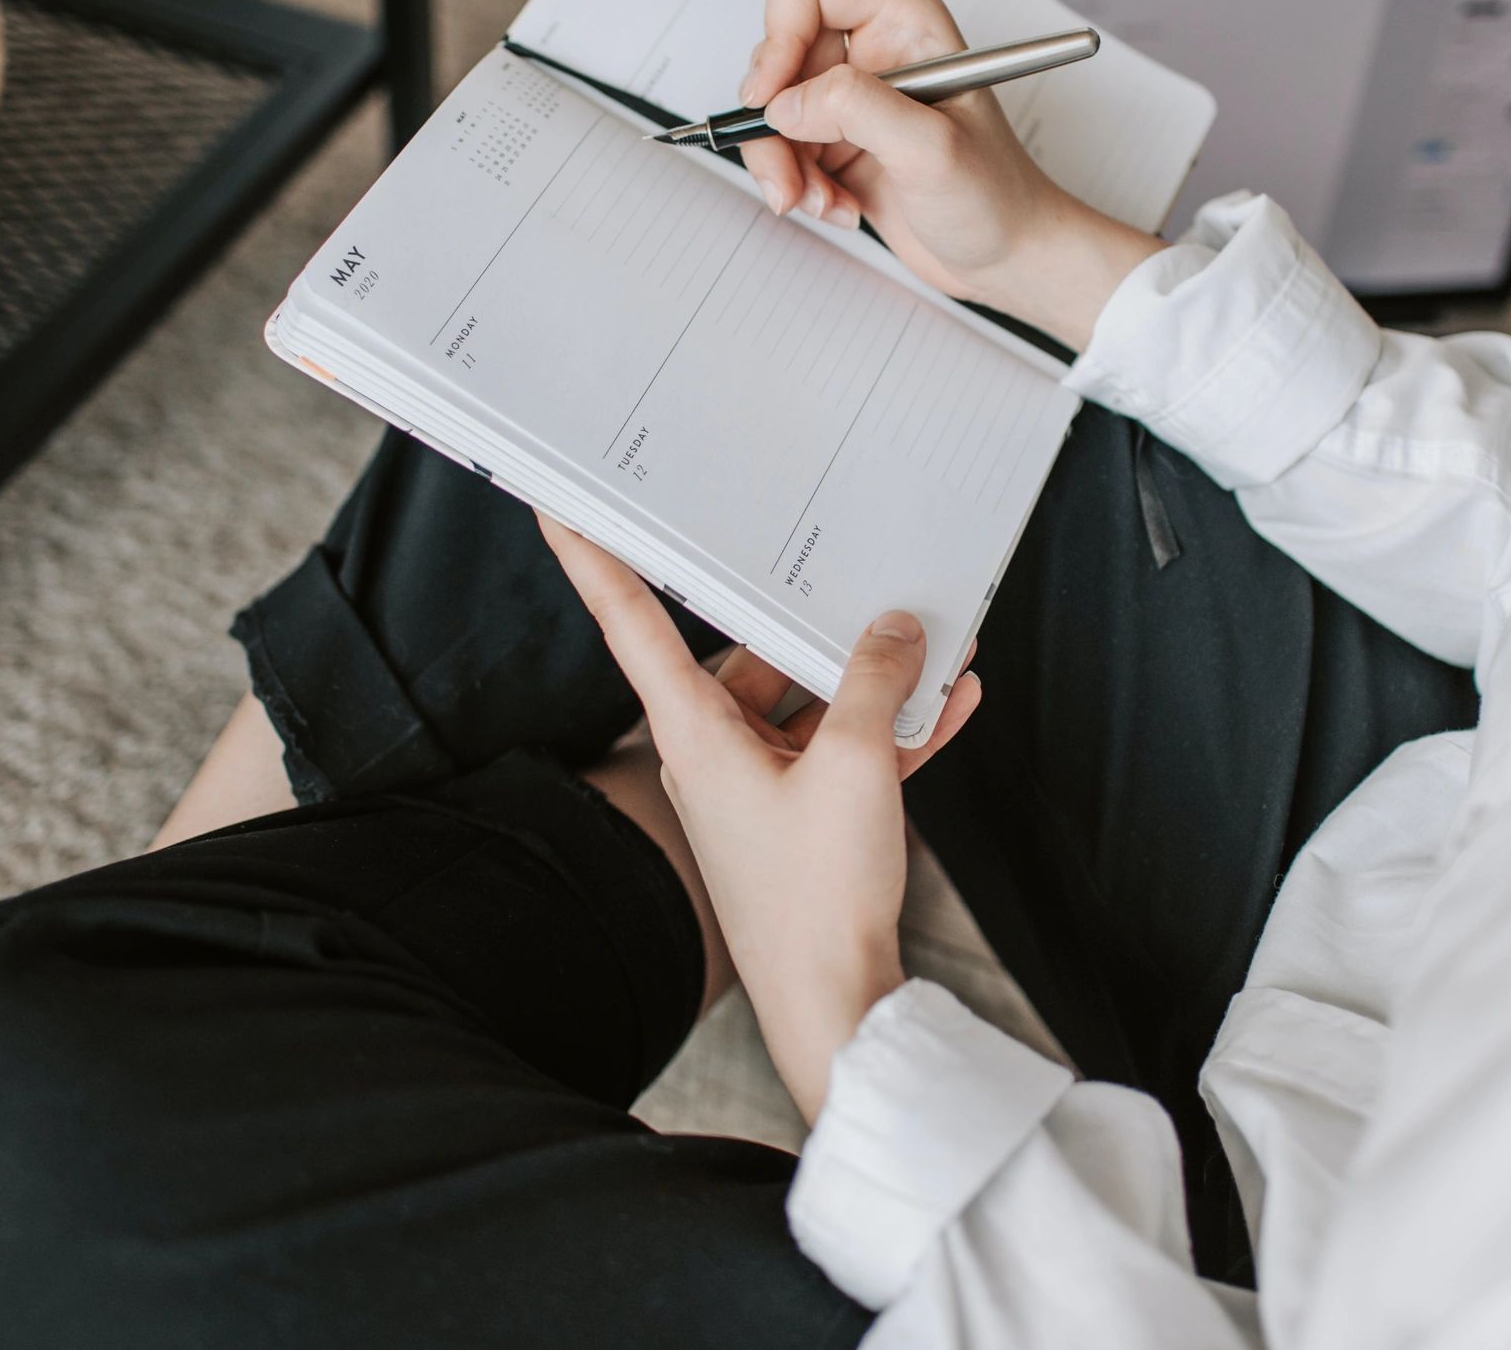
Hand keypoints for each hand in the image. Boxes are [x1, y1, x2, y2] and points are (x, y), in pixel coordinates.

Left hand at [539, 514, 981, 1121]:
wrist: (836, 1006)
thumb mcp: (858, 766)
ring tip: (934, 640)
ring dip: (870, 679)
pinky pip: (843, 753)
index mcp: (692, 733)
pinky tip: (951, 702)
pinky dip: (891, 729)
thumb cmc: (818, 899)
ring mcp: (756, 788)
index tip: (559, 504)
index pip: (629, 620)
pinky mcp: (800, 820)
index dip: (592, 558)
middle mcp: (712, 753)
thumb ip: (876, 682)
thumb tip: (895, 630)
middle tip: (848, 569)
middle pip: (749, 656)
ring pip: (808, 705)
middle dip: (811, 623)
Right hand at [735, 0, 1165, 347]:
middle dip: (774, 122)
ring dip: (783, 164)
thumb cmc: (997, 197)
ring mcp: (854, 97)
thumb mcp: (930, 149)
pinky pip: (783, 149)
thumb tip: (785, 103)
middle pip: (776, 54)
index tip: (771, 98)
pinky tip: (838, 207)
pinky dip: (798, 186)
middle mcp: (873, 48)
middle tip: (791, 176)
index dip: (777, 36)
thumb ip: (856, 109)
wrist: (1009, 257)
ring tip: (822, 202)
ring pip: (772, 109)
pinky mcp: (839, 141)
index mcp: (903, 21)